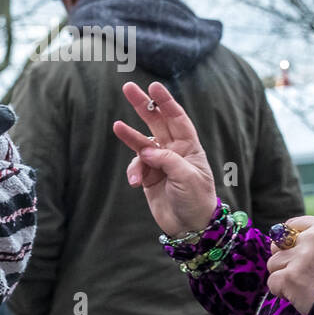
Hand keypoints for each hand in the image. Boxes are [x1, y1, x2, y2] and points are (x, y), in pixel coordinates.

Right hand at [112, 81, 215, 236]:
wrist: (190, 227)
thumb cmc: (197, 200)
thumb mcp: (188, 178)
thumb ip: (168, 160)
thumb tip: (146, 150)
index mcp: (189, 146)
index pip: (177, 118)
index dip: (165, 102)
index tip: (154, 87)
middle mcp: (173, 150)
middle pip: (156, 122)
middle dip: (143, 105)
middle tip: (128, 87)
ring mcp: (159, 162)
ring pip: (141, 143)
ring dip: (130, 135)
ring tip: (117, 126)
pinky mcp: (149, 176)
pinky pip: (136, 166)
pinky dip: (134, 172)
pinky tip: (135, 182)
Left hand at [265, 213, 313, 311]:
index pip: (293, 225)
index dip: (290, 241)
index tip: (295, 253)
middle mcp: (311, 238)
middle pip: (279, 244)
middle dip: (284, 259)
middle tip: (299, 274)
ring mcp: (299, 258)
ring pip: (274, 263)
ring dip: (283, 277)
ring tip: (302, 288)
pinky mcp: (290, 278)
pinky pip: (273, 282)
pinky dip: (281, 292)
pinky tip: (298, 298)